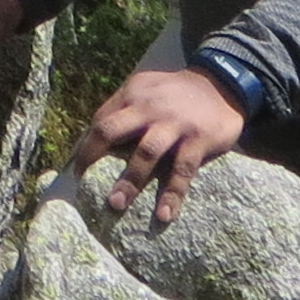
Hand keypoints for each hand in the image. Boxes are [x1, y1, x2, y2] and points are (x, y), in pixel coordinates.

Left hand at [67, 65, 244, 225]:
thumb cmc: (176, 93)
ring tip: (115, 205)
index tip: (78, 169)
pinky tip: (164, 215)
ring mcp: (173, 124)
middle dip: (93, 156)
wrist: (222, 84)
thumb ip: (125, 108)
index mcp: (132, 94)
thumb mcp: (146, 88)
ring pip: (146, 153)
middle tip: (83, 183)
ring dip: (130, 181)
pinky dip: (172, 194)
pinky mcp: (197, 140)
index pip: (101, 120)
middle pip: (112, 130)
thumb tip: (95, 137)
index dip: (87, 145)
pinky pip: (182, 171)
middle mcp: (149, 107)